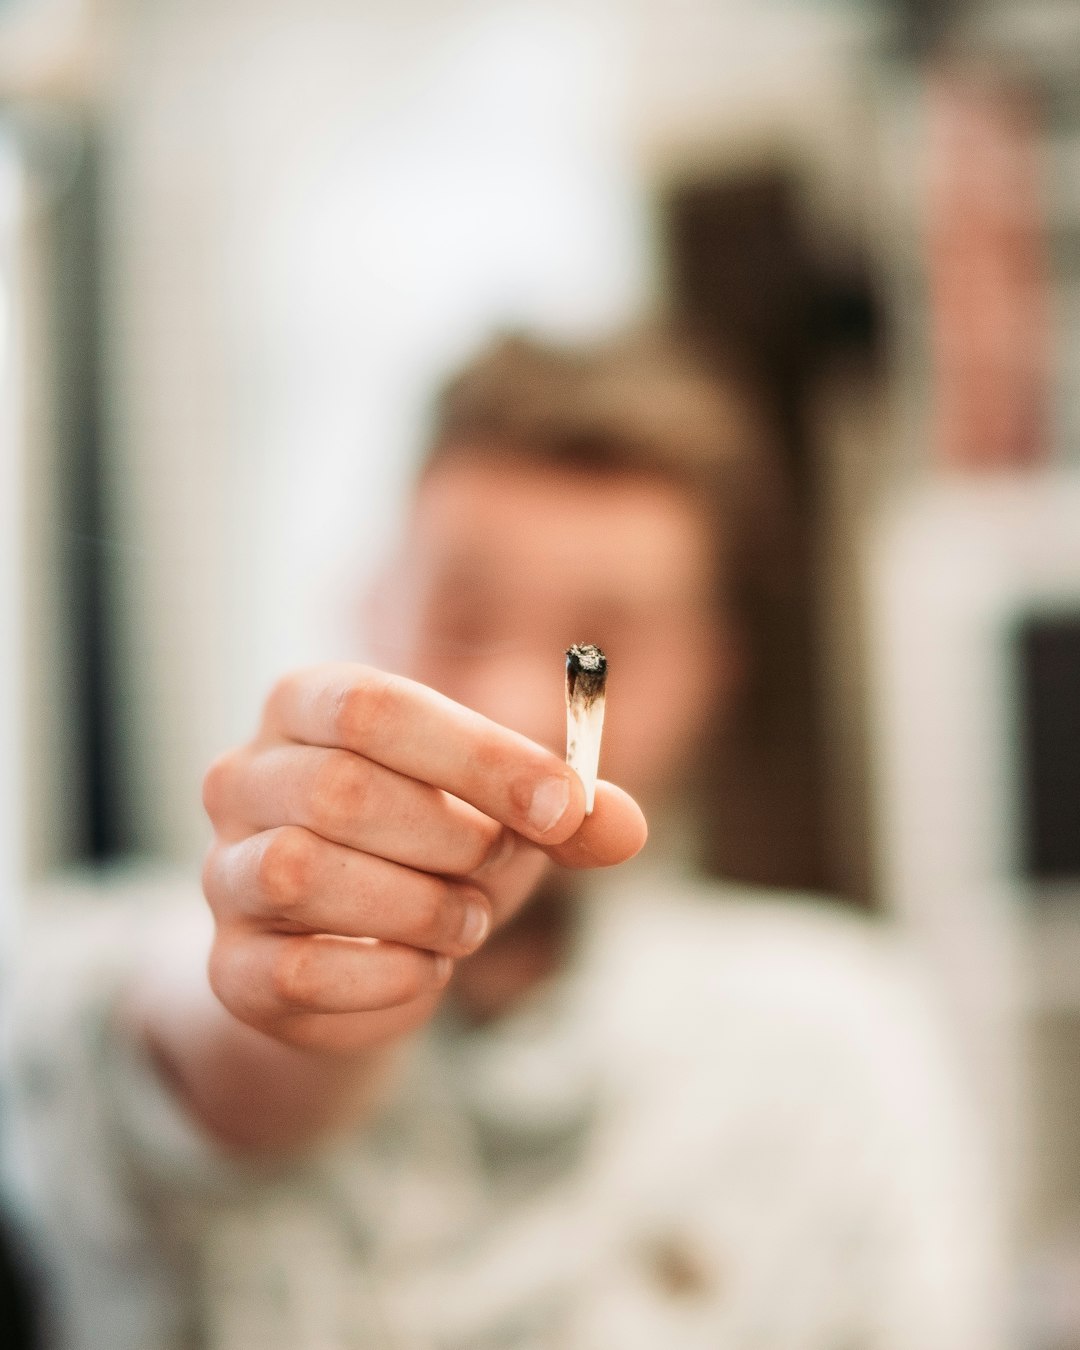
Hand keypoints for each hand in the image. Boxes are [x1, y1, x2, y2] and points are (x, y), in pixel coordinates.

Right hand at [202, 663, 646, 1053]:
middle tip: (501, 868)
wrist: (361, 958)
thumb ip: (569, 815)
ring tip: (465, 920)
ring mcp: (222, 872)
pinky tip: (425, 968)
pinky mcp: (228, 967)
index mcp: (308, 704)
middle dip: (454, 839)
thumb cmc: (436, 852)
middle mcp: (245, 776)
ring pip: (303, 873)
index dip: (479, 757)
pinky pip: (296, 971)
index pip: (374, 706)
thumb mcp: (510, 816)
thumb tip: (622, 826)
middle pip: (340, 788)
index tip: (563, 806)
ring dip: (419, 907)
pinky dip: (388, 977)